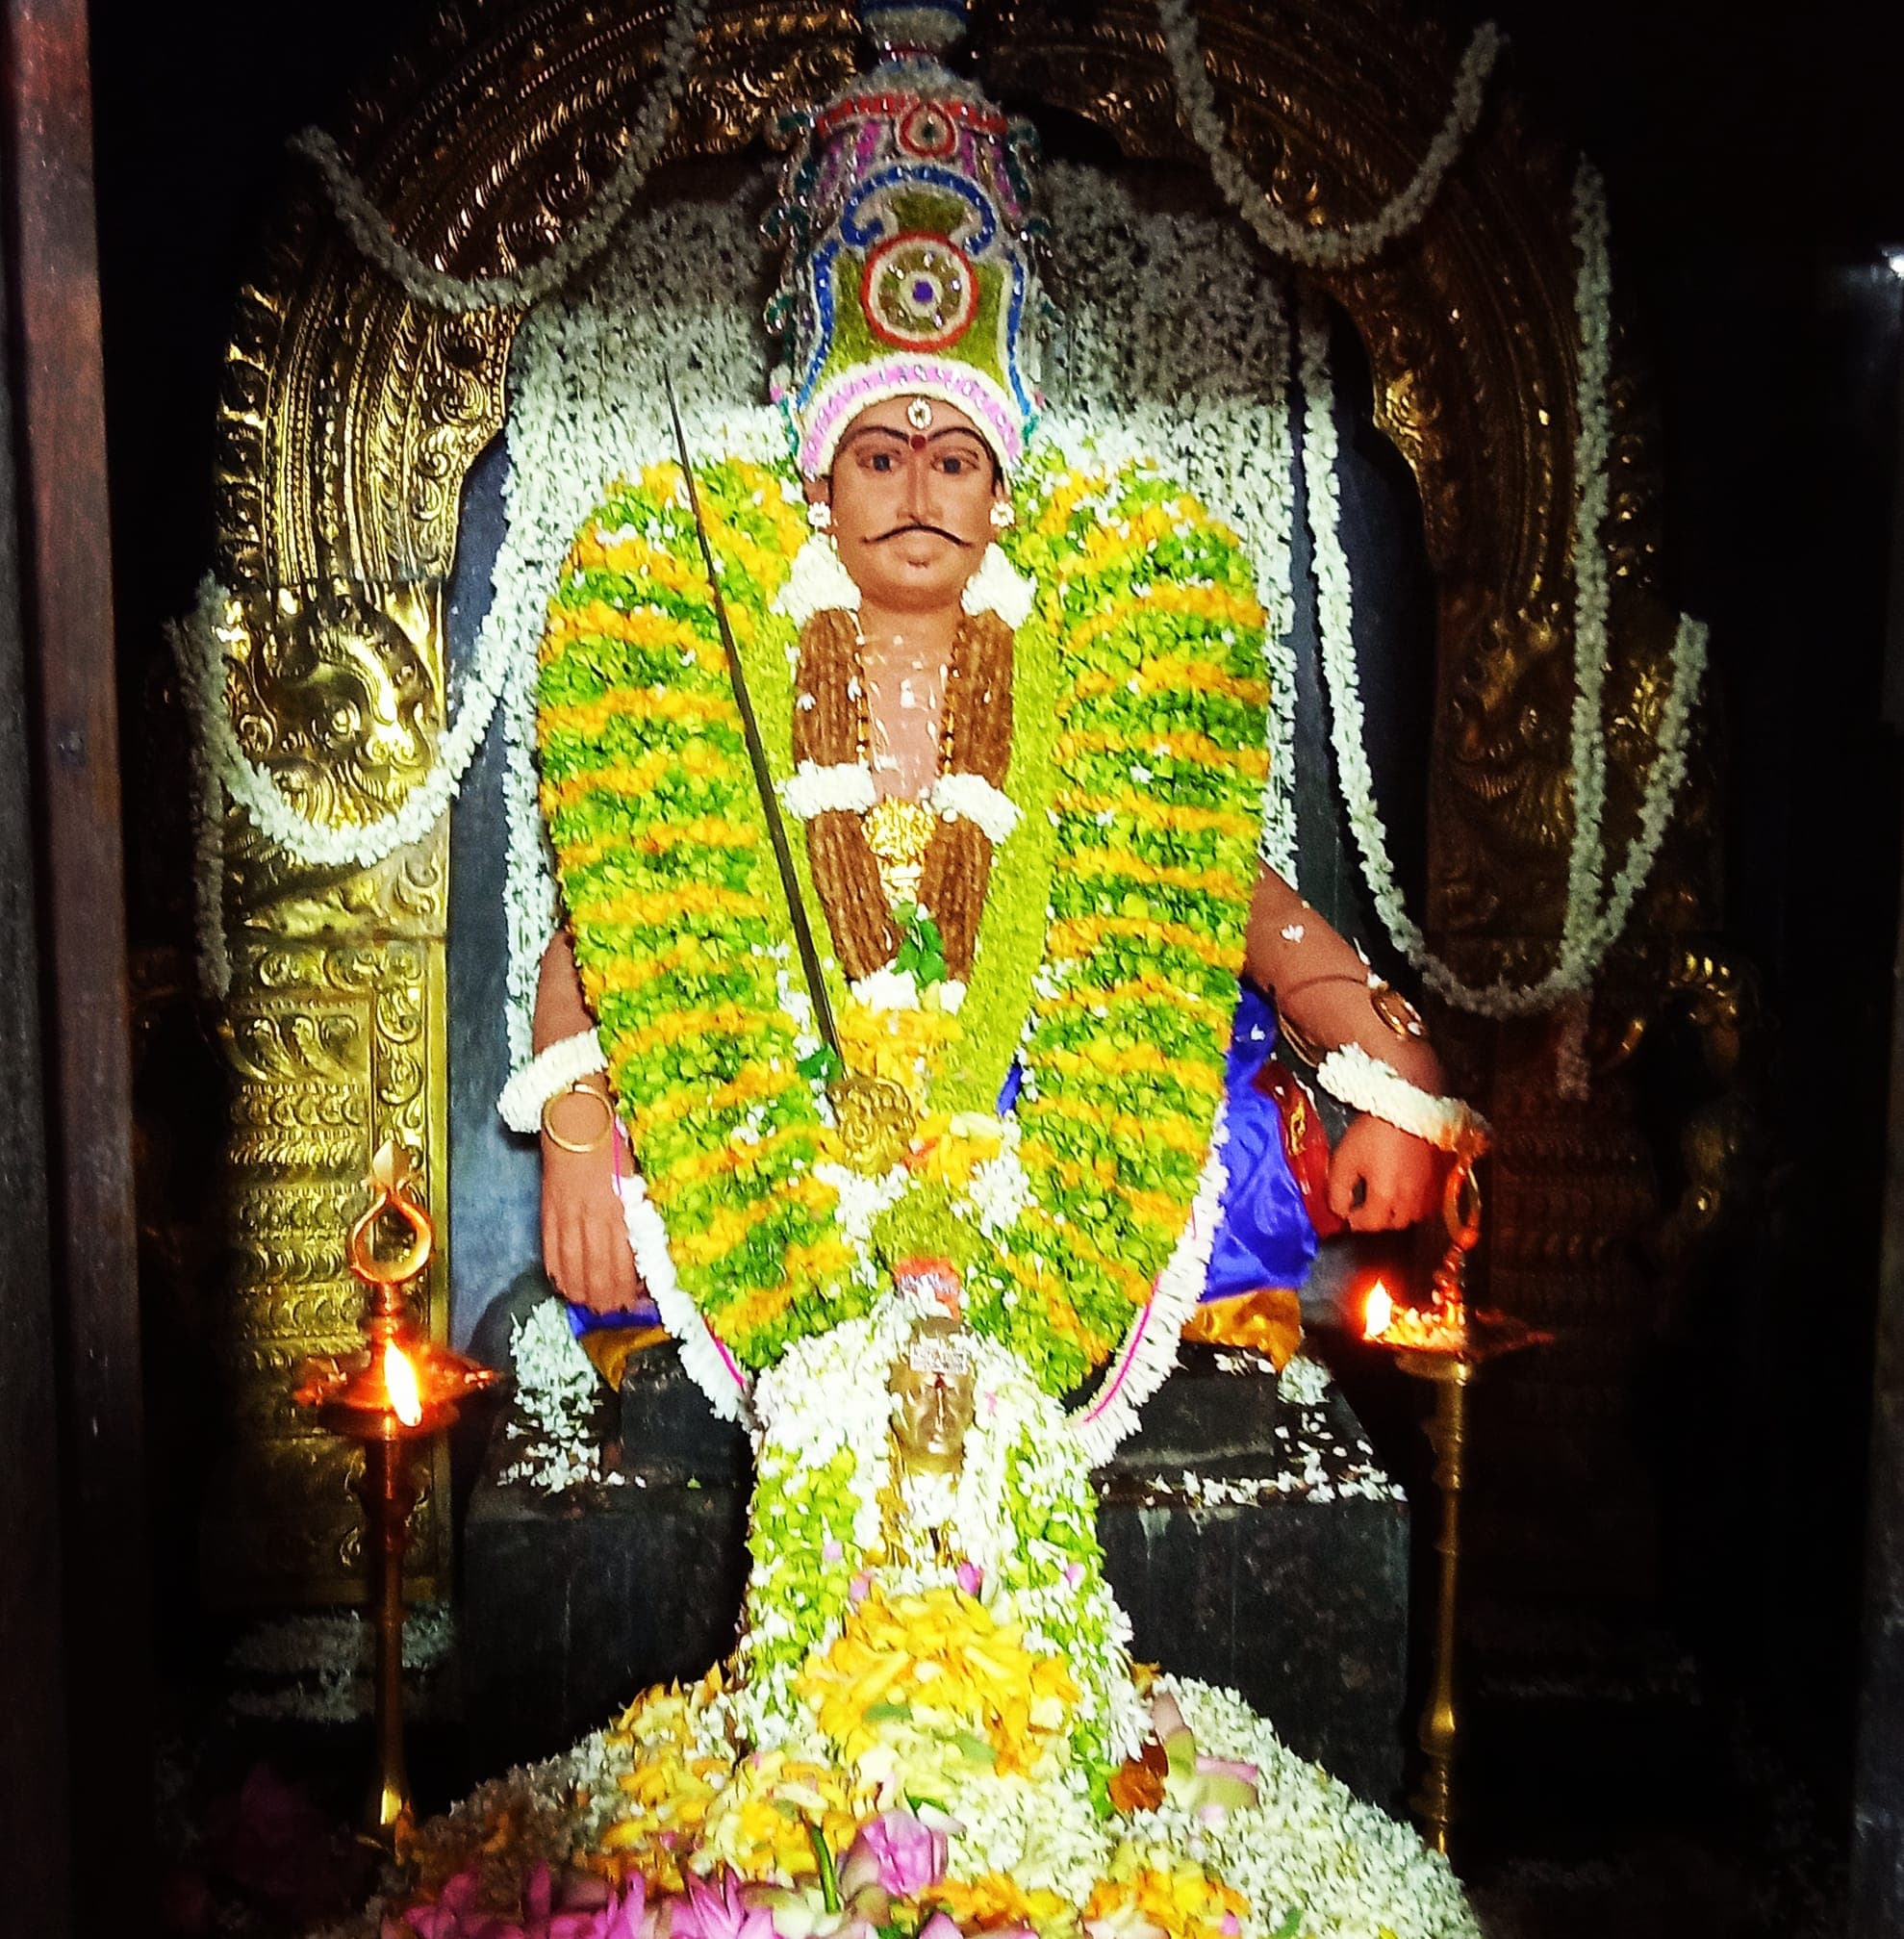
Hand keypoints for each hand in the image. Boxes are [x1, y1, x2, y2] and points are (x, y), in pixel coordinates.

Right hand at [540, 1095, 641, 1313]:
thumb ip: (640, 1210)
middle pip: (598, 1273)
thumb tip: (647, 1244)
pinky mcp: (547, 1212)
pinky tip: (566, 1287)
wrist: (576, 1118)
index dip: (630, 1287)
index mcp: (621, 1209)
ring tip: (592, 1305)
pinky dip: (558, 1275)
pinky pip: (550, 1253)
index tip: (637, 1301)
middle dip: (607, 1298)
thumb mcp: (638, 1175)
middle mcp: (593, 1218)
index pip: (625, 1262)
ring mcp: (566, 1217)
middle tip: (615, 1312)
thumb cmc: (616, 1142)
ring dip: (583, 1293)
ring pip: (573, 1270)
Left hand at [1326, 1114, 1439, 1231]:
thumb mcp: (1344, 1158)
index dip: (1354, 1220)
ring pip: (1413, 1216)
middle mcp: (1411, 1201)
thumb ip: (1337, 1190)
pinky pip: (1428, 1203)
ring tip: (1386, 1198)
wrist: (1409, 1105)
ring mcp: (1429, 1192)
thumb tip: (1338, 1210)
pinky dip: (1415, 1202)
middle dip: (1376, 1220)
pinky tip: (1406, 1188)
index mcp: (1385, 1197)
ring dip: (1397, 1213)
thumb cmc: (1376, 1130)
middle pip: (1392, 1224)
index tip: (1348, 1212)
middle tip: (1365, 1207)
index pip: (1368, 1225)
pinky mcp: (1442, 1179)